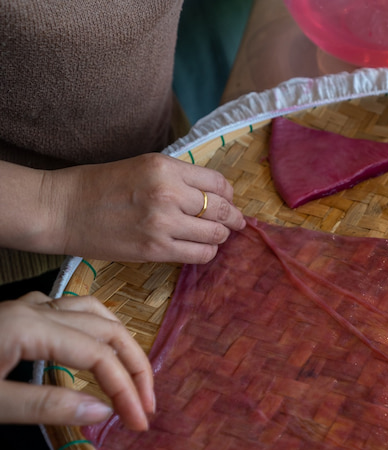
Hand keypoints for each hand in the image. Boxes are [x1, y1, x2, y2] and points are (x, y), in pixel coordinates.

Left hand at [0, 292, 153, 430]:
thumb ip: (45, 406)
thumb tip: (102, 412)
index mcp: (29, 328)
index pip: (98, 356)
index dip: (126, 390)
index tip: (138, 422)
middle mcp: (35, 310)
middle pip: (106, 329)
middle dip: (134, 367)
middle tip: (147, 404)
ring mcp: (26, 307)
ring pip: (93, 311)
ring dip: (120, 343)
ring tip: (131, 374)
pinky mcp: (17, 313)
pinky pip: (70, 309)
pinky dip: (95, 326)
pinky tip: (95, 344)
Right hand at [44, 153, 244, 263]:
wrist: (62, 209)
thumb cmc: (100, 186)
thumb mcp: (143, 166)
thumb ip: (178, 178)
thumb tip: (216, 194)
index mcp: (165, 167)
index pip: (218, 183)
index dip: (229, 195)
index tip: (229, 201)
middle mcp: (168, 193)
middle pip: (222, 209)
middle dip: (233, 217)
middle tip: (236, 223)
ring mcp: (163, 223)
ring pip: (215, 234)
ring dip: (219, 236)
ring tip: (212, 236)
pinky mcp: (155, 249)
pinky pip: (200, 254)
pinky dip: (205, 252)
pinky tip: (197, 248)